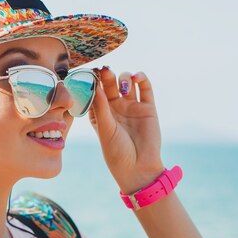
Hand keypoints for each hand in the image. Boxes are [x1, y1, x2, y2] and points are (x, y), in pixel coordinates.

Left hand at [89, 67, 164, 193]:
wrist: (138, 167)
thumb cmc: (116, 152)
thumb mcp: (105, 129)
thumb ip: (101, 107)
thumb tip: (96, 86)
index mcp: (100, 113)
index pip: (95, 92)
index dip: (93, 82)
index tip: (90, 73)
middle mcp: (115, 108)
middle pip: (110, 85)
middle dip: (107, 76)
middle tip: (104, 70)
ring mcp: (131, 106)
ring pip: (126, 83)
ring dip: (124, 78)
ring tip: (123, 85)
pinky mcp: (147, 107)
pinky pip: (145, 88)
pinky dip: (141, 79)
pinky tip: (137, 77)